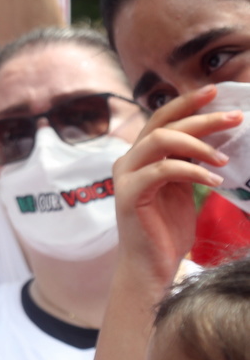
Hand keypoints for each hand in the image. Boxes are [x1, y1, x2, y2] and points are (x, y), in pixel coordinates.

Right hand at [111, 85, 240, 285]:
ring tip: (225, 157)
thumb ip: (187, 164)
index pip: (161, 119)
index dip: (187, 104)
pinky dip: (193, 170)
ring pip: (160, 140)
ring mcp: (126, 174)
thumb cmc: (166, 232)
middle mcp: (128, 159)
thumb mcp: (182, 190)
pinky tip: (215, 179)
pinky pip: (164, 170)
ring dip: (198, 143)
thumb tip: (214, 142)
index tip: (214, 92)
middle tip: (233, 115)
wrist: (150, 267)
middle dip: (199, 115)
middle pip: (161, 123)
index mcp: (140, 156)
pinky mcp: (130, 193)